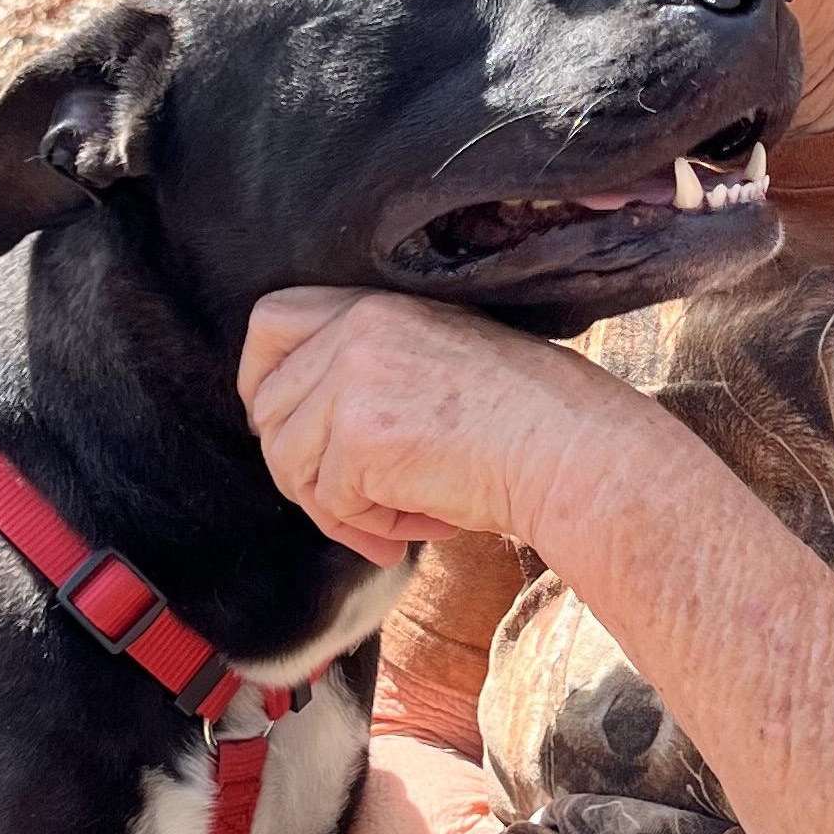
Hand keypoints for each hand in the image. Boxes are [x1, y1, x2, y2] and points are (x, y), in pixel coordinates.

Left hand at [238, 288, 636, 565]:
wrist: (572, 449)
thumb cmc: (525, 417)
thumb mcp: (436, 356)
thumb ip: (366, 369)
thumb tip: (294, 426)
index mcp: (373, 304)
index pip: (270, 322)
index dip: (261, 381)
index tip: (282, 425)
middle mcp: (355, 330)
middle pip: (271, 408)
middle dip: (303, 468)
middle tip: (355, 500)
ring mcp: (353, 381)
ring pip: (291, 464)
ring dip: (340, 507)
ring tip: (401, 519)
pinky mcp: (360, 438)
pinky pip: (331, 503)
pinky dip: (371, 529)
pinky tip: (422, 524)